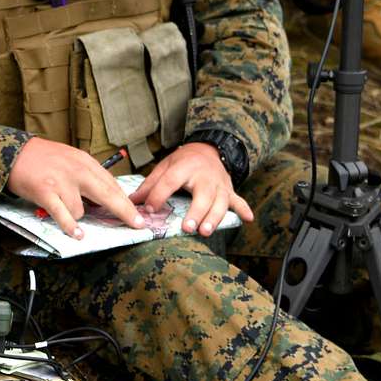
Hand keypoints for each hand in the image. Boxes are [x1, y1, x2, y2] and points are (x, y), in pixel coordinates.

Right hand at [6, 136, 144, 237]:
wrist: (15, 153)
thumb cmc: (43, 158)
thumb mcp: (71, 159)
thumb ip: (87, 176)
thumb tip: (103, 198)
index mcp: (85, 162)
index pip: (111, 184)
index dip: (126, 201)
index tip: (137, 213)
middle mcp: (77, 171)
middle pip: (108, 195)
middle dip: (125, 211)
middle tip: (137, 225)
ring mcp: (62, 182)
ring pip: (82, 210)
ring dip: (77, 216)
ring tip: (62, 207)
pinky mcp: (46, 193)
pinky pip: (63, 214)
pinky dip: (71, 226)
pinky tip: (78, 235)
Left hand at [130, 143, 253, 236]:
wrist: (209, 149)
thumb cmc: (184, 162)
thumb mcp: (165, 166)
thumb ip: (150, 185)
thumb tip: (132, 202)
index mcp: (184, 167)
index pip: (171, 181)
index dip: (159, 195)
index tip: (150, 210)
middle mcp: (204, 176)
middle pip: (203, 194)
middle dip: (196, 212)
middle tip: (188, 227)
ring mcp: (219, 184)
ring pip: (220, 201)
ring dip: (214, 217)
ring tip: (205, 231)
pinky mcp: (229, 190)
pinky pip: (238, 200)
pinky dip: (243, 209)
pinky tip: (248, 219)